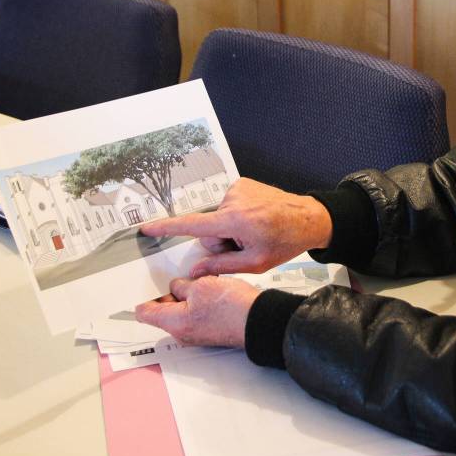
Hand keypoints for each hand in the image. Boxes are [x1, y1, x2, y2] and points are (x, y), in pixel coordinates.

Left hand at [135, 275, 259, 346]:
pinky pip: (197, 314)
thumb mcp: (201, 286)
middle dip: (167, 293)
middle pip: (163, 311)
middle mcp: (183, 332)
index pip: (144, 313)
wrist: (259, 320)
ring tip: (197, 281)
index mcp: (174, 322)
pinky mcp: (211, 329)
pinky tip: (210, 289)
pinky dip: (199, 301)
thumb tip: (178, 286)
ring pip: (181, 311)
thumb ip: (182, 285)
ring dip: (186, 296)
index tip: (141, 286)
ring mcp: (197, 333)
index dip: (142, 297)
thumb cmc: (232, 308)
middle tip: (174, 277)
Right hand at [139, 178, 332, 274]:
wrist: (309, 218)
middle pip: (208, 230)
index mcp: (233, 221)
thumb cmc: (285, 242)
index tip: (146, 228)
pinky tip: (257, 220)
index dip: (166, 228)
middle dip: (222, 241)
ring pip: (219, 219)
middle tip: (247, 245)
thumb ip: (220, 267)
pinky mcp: (242, 184)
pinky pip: (228, 206)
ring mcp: (237, 190)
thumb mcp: (254, 263)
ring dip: (232, 229)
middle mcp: (232, 201)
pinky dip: (238, 216)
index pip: (192, 226)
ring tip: (256, 232)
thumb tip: (195, 271)